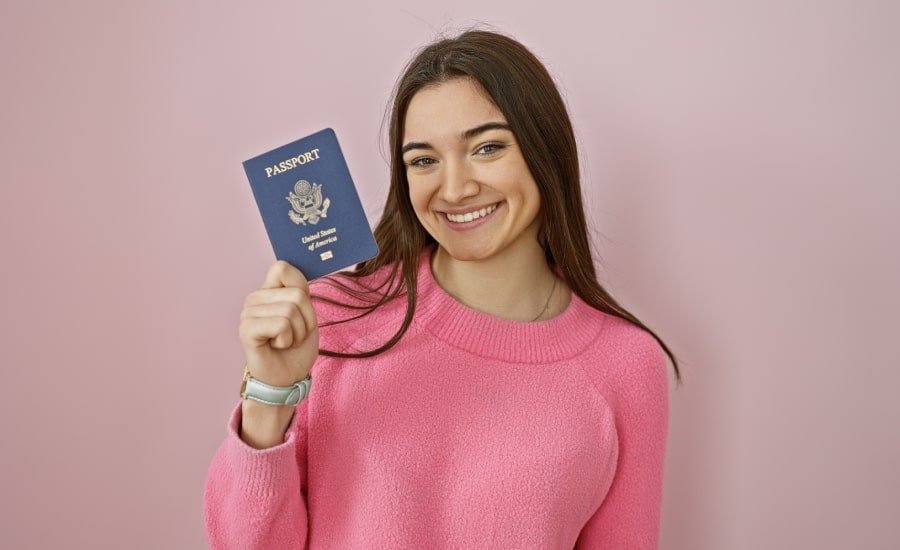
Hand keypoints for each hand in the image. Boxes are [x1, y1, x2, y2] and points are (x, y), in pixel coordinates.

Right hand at [239, 261, 318, 387]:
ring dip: (298, 332)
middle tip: (293, 335)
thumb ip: (299, 288)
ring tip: (285, 342)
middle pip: (297, 294)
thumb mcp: (306, 312)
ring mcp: (247, 313)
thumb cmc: (296, 347)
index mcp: (267, 291)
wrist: (287, 377)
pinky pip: (281, 324)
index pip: (282, 268)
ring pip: (291, 310)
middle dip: (306, 320)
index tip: (300, 312)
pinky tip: (276, 346)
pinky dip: (287, 339)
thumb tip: (288, 264)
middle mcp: (254, 298)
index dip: (301, 290)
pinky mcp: (246, 330)